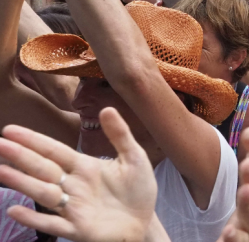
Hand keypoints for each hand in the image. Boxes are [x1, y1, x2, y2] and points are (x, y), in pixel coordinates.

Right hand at [0, 108, 156, 241]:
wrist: (145, 221)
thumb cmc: (138, 189)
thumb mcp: (134, 158)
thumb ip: (120, 135)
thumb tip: (107, 108)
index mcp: (84, 167)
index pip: (54, 150)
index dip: (33, 140)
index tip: (10, 130)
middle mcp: (73, 185)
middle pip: (43, 168)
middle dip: (21, 157)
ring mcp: (73, 208)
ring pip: (43, 193)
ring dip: (22, 183)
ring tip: (1, 171)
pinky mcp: (78, 229)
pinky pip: (53, 224)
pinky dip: (34, 218)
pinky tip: (15, 209)